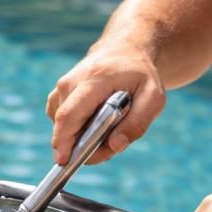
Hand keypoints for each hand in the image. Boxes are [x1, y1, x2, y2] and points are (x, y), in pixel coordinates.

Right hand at [45, 45, 165, 164]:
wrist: (125, 51)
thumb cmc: (141, 76)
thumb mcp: (153, 98)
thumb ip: (137, 123)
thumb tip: (116, 146)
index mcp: (95, 79)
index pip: (70, 114)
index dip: (64, 140)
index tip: (62, 161)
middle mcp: (71, 81)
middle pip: (65, 123)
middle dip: (81, 146)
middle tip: (108, 147)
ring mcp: (62, 87)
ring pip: (64, 125)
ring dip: (83, 137)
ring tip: (109, 129)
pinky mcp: (59, 94)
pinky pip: (63, 122)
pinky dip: (77, 130)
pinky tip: (97, 124)